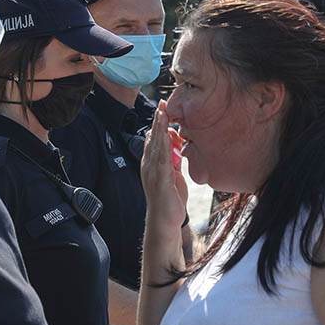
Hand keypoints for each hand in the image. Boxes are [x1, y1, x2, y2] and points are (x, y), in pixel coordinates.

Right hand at [141, 101, 187, 234]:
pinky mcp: (160, 179)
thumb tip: (176, 149)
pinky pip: (162, 158)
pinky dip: (164, 145)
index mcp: (151, 165)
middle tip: (162, 103)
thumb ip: (173, 163)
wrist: (164, 222)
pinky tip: (167, 135)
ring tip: (163, 112)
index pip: (153, 140)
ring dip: (159, 128)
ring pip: (156, 145)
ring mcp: (153, 172)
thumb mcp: (173, 177)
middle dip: (158, 120)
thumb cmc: (170, 202)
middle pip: (152, 138)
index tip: (162, 109)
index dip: (157, 124)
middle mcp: (149, 166)